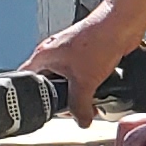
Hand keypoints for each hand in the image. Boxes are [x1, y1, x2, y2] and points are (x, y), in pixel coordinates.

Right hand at [25, 14, 142, 130]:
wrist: (121, 24)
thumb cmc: (98, 40)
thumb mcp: (84, 81)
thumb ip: (80, 105)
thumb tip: (81, 120)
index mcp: (43, 56)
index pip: (24, 79)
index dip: (27, 95)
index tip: (36, 108)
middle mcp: (53, 53)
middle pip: (46, 82)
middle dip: (58, 98)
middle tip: (67, 110)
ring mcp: (69, 52)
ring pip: (65, 78)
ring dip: (74, 92)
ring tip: (84, 102)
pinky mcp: (85, 53)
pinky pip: (80, 73)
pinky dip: (86, 83)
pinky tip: (96, 90)